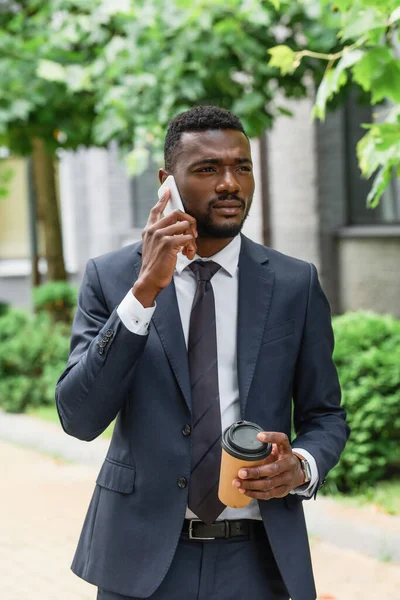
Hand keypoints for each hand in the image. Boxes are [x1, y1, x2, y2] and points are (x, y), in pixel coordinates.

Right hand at [133, 189, 197, 305]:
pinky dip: (191, 246)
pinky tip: (187, 254)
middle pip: (176, 214)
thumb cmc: (155, 265)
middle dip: (189, 222)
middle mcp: (153, 229)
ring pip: (184, 225)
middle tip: (193, 235)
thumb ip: (162, 236)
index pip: (156, 210)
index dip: (163, 199)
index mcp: (149, 230)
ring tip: (189, 249)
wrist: (149, 279)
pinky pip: (187, 237)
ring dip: (192, 238)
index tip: (168, 190)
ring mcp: (160, 235)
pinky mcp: (168, 243)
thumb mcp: (154, 247)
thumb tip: (180, 230)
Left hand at [232, 432, 304, 499]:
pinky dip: (254, 493)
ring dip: (251, 485)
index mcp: (286, 451)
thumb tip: (241, 446)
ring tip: (237, 483)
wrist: (297, 473)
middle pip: (273, 469)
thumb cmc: (281, 458)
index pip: (282, 440)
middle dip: (256, 472)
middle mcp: (289, 464)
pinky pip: (268, 494)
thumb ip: (265, 447)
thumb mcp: (278, 449)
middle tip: (241, 472)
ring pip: (269, 484)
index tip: (259, 436)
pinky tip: (244, 490)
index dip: (272, 437)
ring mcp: (287, 479)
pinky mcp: (283, 491)